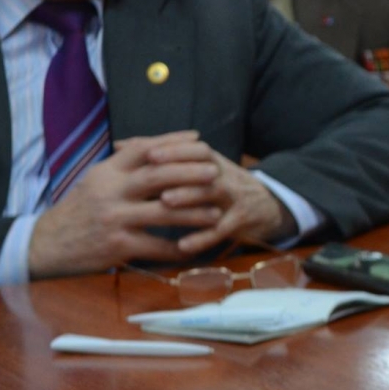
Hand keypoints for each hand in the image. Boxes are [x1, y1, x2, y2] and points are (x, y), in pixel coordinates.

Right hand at [27, 131, 225, 279]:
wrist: (46, 245)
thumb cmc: (80, 211)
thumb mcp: (96, 181)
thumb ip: (124, 165)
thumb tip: (157, 146)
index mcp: (107, 172)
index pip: (144, 149)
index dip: (173, 142)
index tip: (198, 140)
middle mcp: (110, 192)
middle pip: (157, 176)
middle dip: (190, 173)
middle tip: (215, 173)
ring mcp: (114, 219)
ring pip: (162, 212)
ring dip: (193, 213)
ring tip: (216, 213)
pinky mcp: (117, 246)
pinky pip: (156, 248)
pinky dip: (178, 248)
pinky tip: (196, 248)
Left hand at [140, 135, 296, 255]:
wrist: (267, 205)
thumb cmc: (220, 185)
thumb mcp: (198, 166)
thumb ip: (162, 156)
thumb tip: (121, 143)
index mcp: (212, 161)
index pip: (196, 149)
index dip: (174, 149)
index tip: (149, 153)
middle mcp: (225, 175)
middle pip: (203, 169)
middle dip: (177, 171)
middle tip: (150, 175)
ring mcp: (234, 198)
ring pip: (212, 195)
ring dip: (189, 198)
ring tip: (164, 202)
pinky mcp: (241, 222)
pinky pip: (222, 230)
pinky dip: (203, 238)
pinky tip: (182, 246)